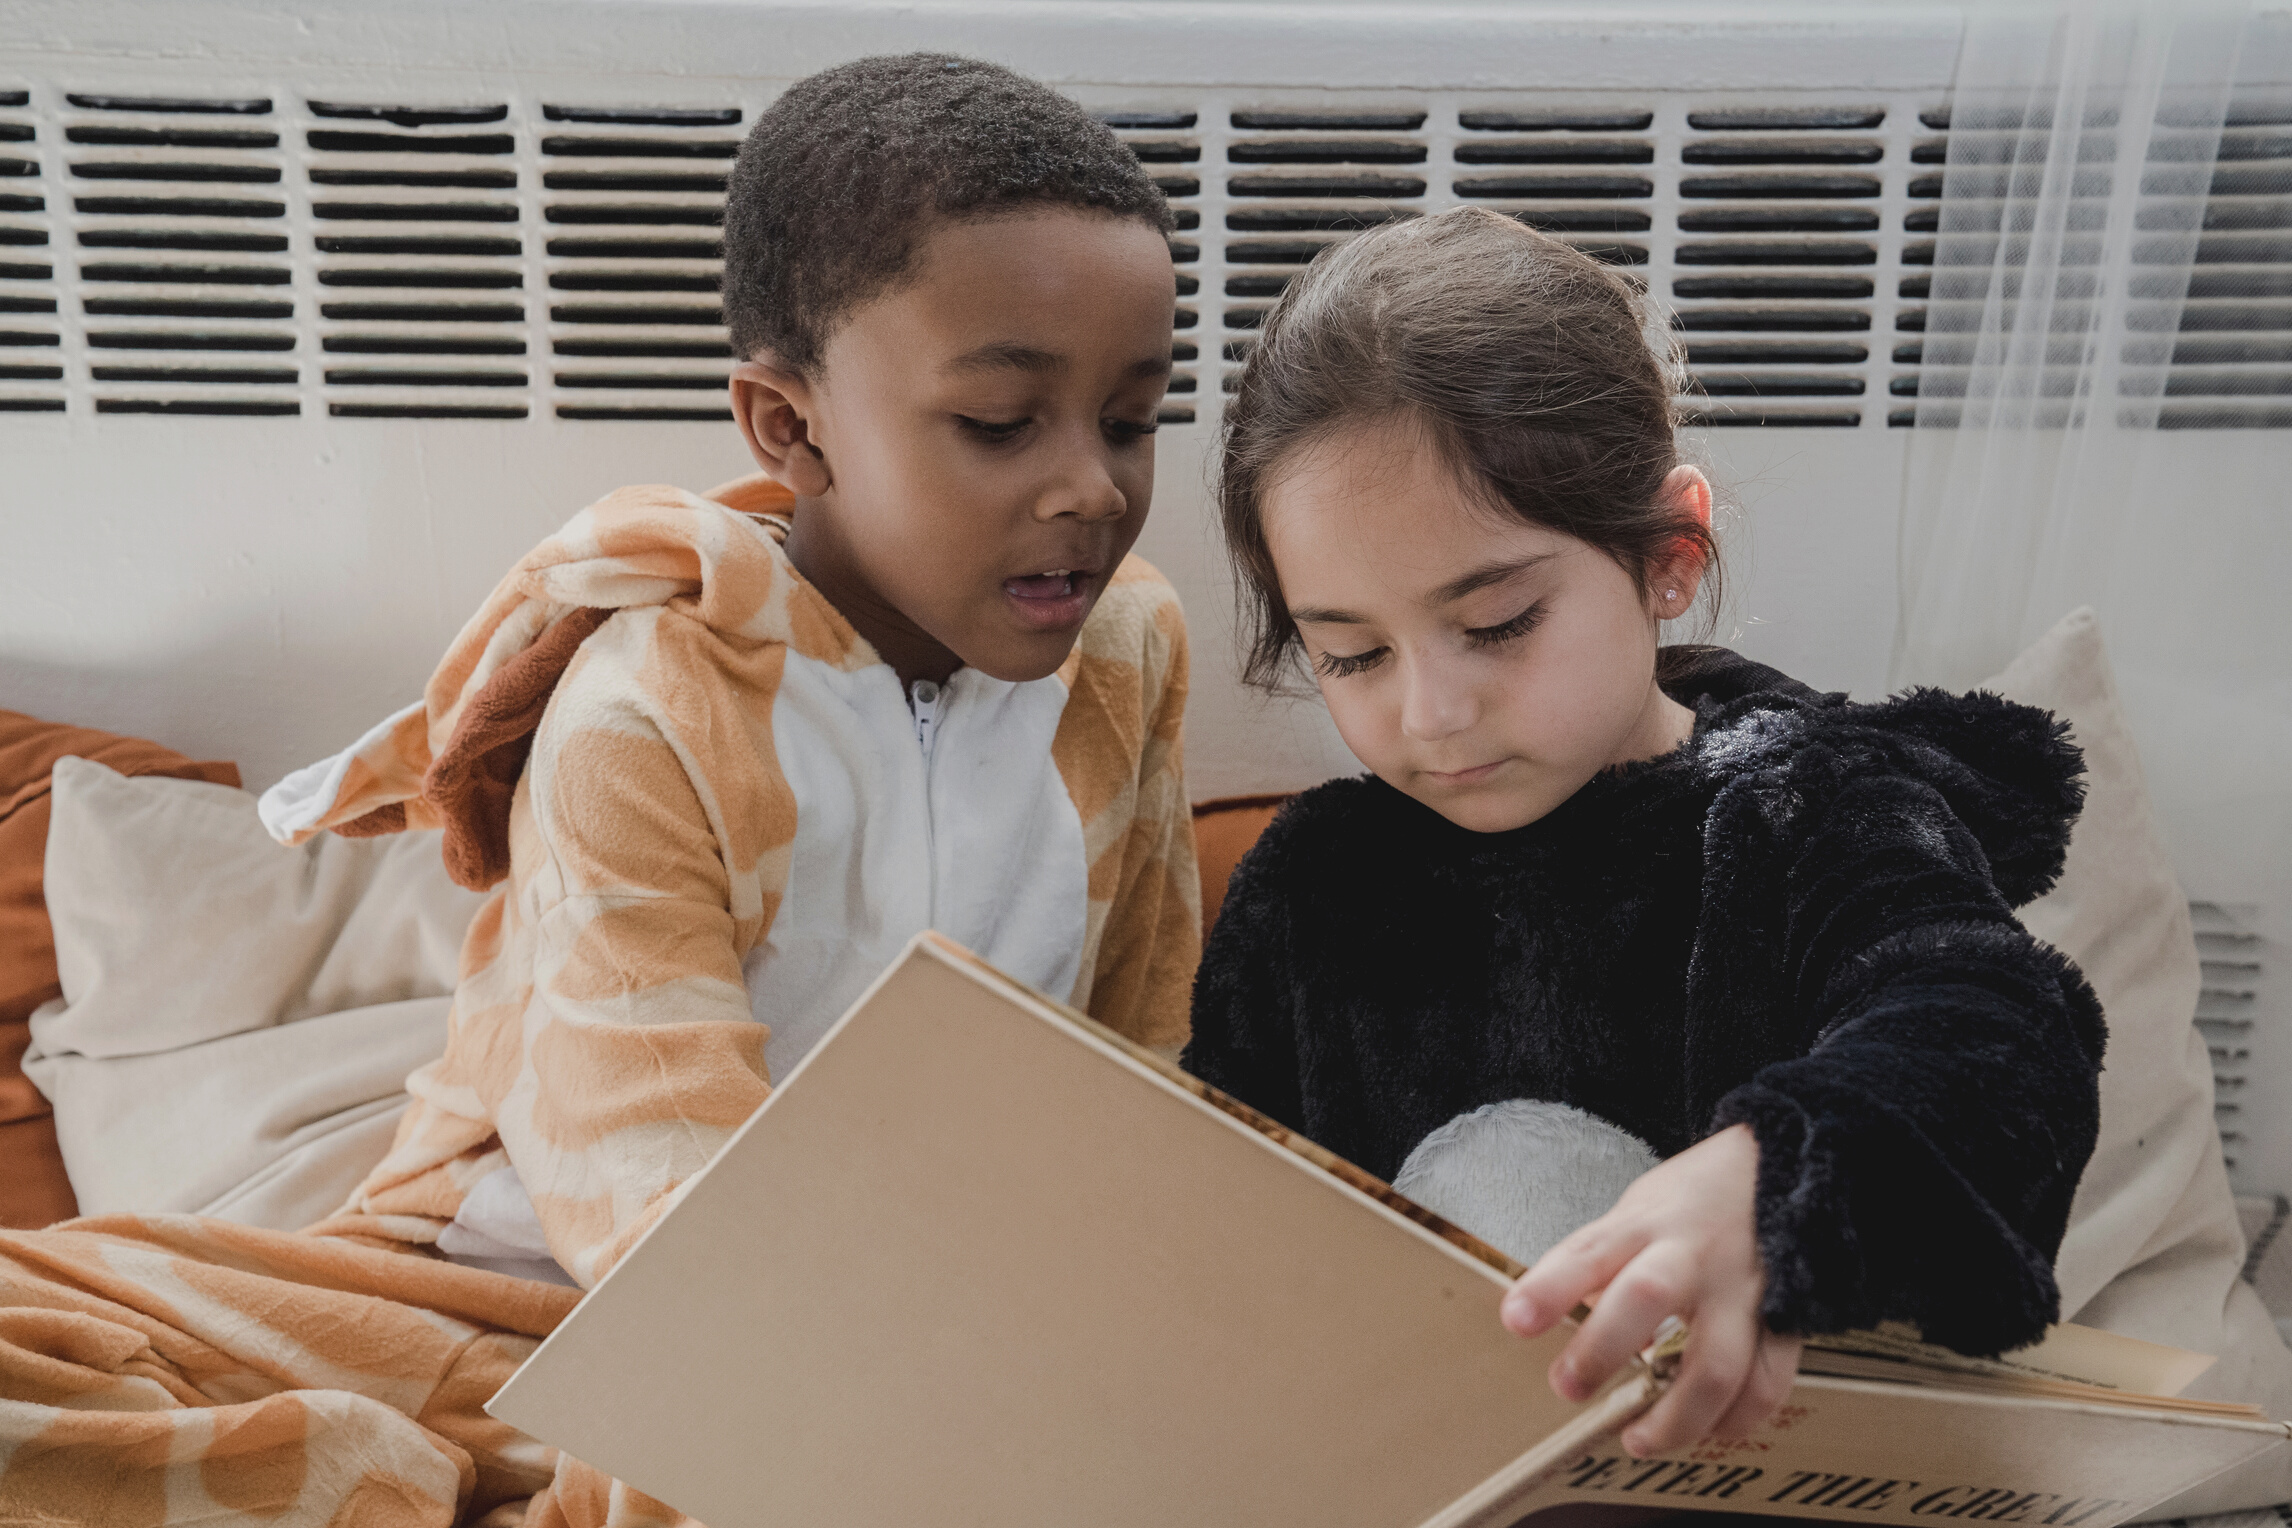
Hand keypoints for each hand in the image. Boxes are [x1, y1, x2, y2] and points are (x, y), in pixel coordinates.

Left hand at [1497, 1123, 1802, 1455]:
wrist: (1782, 1172)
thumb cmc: (1695, 1200)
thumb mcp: (1637, 1211)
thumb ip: (1602, 1263)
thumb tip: (1561, 1317)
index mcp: (1647, 1223)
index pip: (1589, 1250)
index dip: (1550, 1287)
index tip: (1516, 1319)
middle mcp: (1693, 1255)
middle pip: (1647, 1297)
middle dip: (1603, 1350)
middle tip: (1569, 1388)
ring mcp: (1743, 1291)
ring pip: (1716, 1363)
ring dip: (1674, 1415)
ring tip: (1638, 1439)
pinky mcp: (1785, 1322)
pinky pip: (1767, 1383)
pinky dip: (1737, 1420)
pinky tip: (1709, 1431)